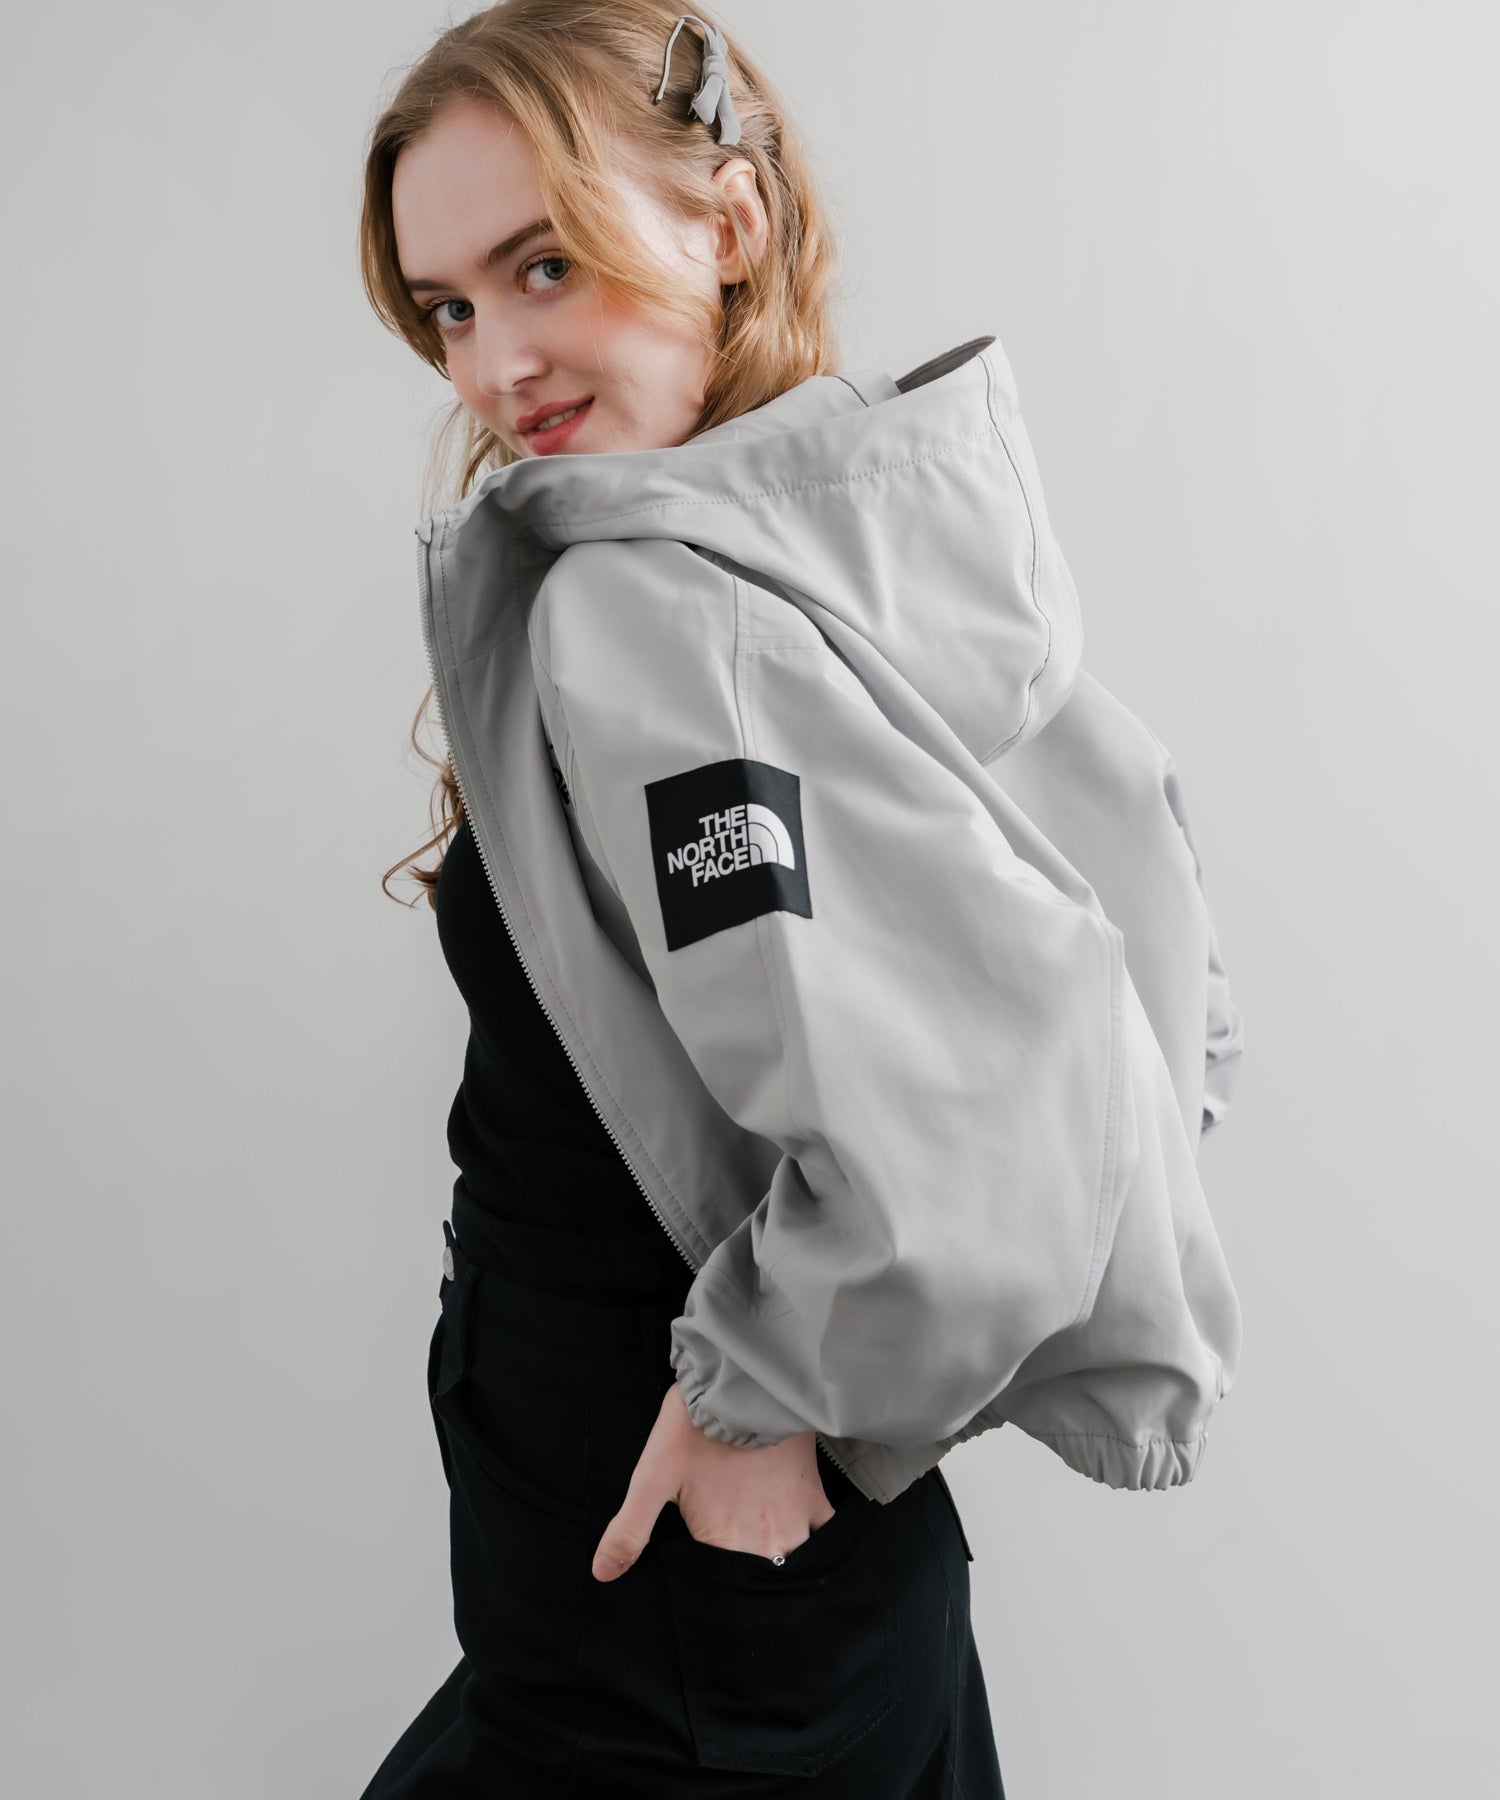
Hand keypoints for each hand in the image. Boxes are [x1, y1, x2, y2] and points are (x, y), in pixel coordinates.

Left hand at [590, 1378, 835, 1580]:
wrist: (741, 1382)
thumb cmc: (692, 1428)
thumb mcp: (653, 1475)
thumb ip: (630, 1528)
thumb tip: (602, 1574)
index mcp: (723, 1540)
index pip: (728, 1591)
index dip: (723, 1601)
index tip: (717, 1610)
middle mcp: (763, 1538)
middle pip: (764, 1580)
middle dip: (756, 1590)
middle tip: (747, 1588)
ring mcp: (793, 1519)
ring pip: (796, 1562)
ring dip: (785, 1566)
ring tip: (772, 1562)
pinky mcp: (814, 1495)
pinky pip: (827, 1533)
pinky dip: (820, 1544)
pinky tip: (806, 1540)